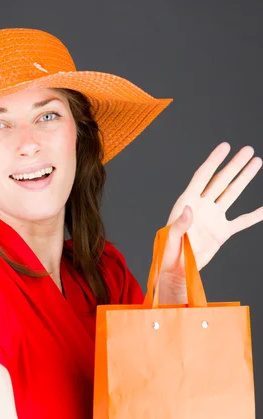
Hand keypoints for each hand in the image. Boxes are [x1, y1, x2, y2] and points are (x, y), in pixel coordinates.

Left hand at [160, 143, 262, 285]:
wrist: (176, 270)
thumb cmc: (167, 254)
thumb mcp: (169, 239)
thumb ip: (179, 224)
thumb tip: (189, 209)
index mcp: (187, 203)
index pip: (202, 177)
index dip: (213, 161)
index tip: (225, 146)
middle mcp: (202, 206)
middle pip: (221, 181)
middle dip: (234, 165)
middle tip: (248, 150)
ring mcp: (213, 218)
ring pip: (232, 194)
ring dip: (244, 179)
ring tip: (256, 162)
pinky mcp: (221, 232)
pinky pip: (241, 221)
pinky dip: (254, 215)